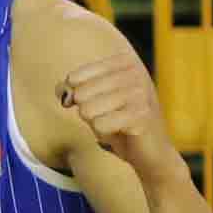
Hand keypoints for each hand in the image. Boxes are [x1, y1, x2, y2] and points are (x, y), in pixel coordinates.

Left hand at [58, 46, 178, 175]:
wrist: (151, 151)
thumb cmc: (120, 122)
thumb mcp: (95, 100)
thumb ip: (74, 90)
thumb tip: (61, 90)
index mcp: (124, 61)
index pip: (75, 77)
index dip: (73, 97)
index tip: (89, 104)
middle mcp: (134, 72)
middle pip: (80, 94)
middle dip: (87, 112)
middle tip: (107, 116)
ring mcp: (139, 92)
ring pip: (87, 110)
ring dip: (97, 123)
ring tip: (115, 124)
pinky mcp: (141, 114)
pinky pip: (99, 125)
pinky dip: (105, 133)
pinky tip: (123, 132)